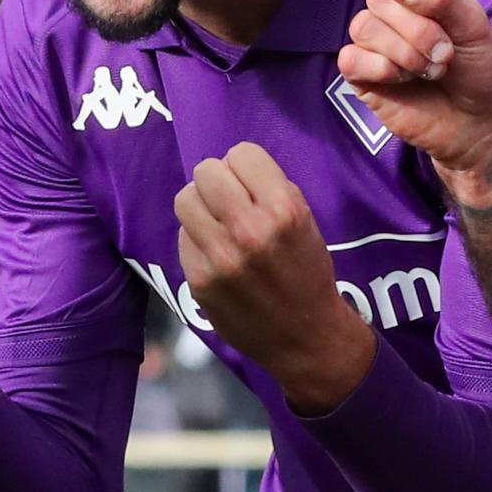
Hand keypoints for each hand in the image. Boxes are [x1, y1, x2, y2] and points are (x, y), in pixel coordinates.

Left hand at [173, 144, 372, 412]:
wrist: (306, 338)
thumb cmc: (308, 274)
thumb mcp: (307, 223)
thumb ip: (273, 191)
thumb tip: (234, 168)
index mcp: (284, 210)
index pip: (242, 153)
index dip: (246, 166)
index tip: (252, 183)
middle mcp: (249, 230)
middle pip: (206, 172)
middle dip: (218, 181)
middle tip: (229, 199)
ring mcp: (220, 258)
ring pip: (184, 199)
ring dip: (201, 206)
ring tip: (216, 222)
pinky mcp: (199, 281)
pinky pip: (183, 237)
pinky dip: (197, 239)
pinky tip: (215, 253)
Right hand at [337, 0, 491, 183]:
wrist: (478, 122)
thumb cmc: (478, 70)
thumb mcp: (474, 29)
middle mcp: (394, 9)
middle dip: (418, 29)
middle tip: (445, 54)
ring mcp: (375, 41)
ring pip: (363, 26)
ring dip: (403, 51)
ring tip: (430, 71)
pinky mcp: (362, 73)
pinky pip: (350, 58)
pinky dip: (381, 69)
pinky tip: (402, 80)